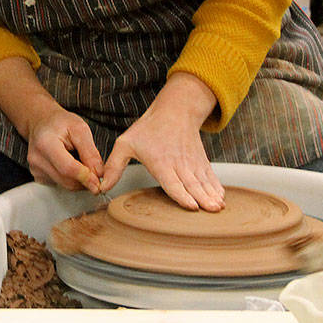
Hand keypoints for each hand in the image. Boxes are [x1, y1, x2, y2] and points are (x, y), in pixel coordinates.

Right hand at [26, 105, 105, 194]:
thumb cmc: (60, 122)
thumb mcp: (80, 129)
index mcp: (45, 143)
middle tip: (96, 172)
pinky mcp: (37, 176)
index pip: (68, 168)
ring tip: (83, 164)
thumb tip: (99, 174)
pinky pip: (59, 184)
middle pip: (67, 180)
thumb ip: (90, 152)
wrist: (42, 122)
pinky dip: (70, 180)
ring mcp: (35, 169)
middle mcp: (37, 158)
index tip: (100, 182)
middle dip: (85, 180)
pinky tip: (71, 167)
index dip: (86, 177)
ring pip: (65, 185)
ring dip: (79, 181)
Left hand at [100, 73, 224, 210]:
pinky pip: (210, 176)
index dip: (181, 194)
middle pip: (191, 184)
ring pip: (203, 181)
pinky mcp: (201, 161)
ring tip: (218, 207)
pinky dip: (216, 186)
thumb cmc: (148, 130)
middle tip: (211, 210)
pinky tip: (221, 197)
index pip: (172, 181)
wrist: (174, 112)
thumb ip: (114, 166)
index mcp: (160, 162)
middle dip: (202, 198)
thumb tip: (101, 186)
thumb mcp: (125, 143)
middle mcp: (179, 163)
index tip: (191, 205)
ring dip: (212, 195)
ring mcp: (192, 162)